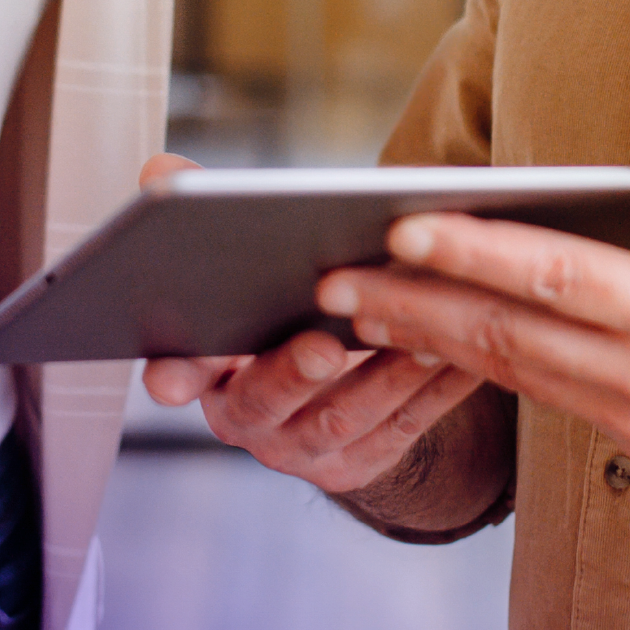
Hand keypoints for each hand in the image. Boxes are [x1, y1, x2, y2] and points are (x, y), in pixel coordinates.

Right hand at [135, 153, 486, 500]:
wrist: (326, 397)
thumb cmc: (274, 314)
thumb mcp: (235, 274)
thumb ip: (203, 223)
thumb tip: (161, 170)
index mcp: (204, 371)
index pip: (177, 372)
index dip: (174, 372)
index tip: (173, 374)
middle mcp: (248, 418)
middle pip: (265, 398)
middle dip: (292, 371)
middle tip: (324, 343)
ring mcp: (305, 447)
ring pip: (344, 414)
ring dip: (384, 374)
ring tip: (422, 332)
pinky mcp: (363, 459)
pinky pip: (404, 425)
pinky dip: (435, 390)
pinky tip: (468, 352)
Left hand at [316, 106, 629, 488]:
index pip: (556, 278)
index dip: (473, 253)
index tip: (402, 229)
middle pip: (508, 335)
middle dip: (412, 305)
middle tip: (328, 280)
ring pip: (512, 372)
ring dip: (428, 340)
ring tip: (353, 309)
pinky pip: (539, 394)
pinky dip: (475, 367)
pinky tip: (429, 337)